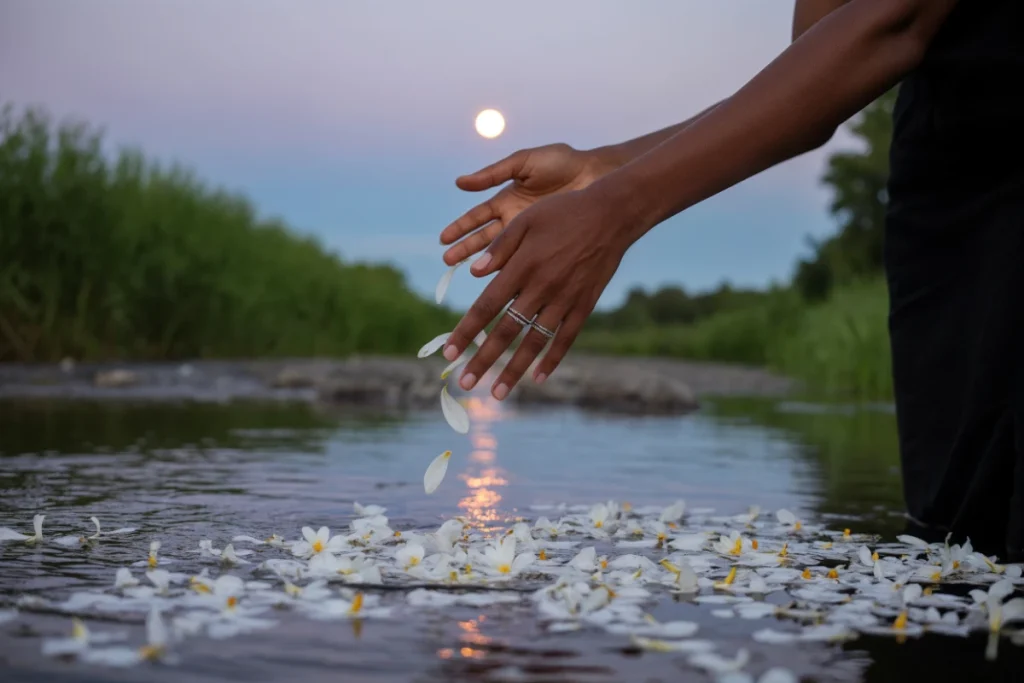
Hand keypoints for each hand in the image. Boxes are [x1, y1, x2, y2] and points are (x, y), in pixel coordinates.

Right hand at [439, 144, 618, 266]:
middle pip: (485, 239)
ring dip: (486, 263)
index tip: (443, 239)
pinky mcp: (547, 244)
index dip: (460, 228)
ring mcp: (532, 235)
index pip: (477, 217)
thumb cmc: (561, 163)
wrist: (595, 173)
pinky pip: (527, 259)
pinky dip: (514, 269)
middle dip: (466, 250)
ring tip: (469, 273)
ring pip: (503, 253)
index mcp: (507, 200)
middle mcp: (515, 221)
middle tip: (448, 262)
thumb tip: (459, 182)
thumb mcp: (523, 163)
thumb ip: (493, 174)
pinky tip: (501, 279)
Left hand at [442, 182, 641, 399]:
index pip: (487, 305)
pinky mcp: (585, 304)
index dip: (467, 329)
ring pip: (535, 342)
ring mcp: (565, 299)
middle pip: (507, 331)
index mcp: (523, 266)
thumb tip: (474, 273)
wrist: (612, 215)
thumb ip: (500, 247)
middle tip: (466, 383)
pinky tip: (538, 377)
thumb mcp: (527, 220)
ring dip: (514, 370)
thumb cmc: (564, 212)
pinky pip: (566, 338)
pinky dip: (552, 359)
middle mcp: (542, 287)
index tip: (449, 350)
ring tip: (497, 393)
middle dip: (484, 359)